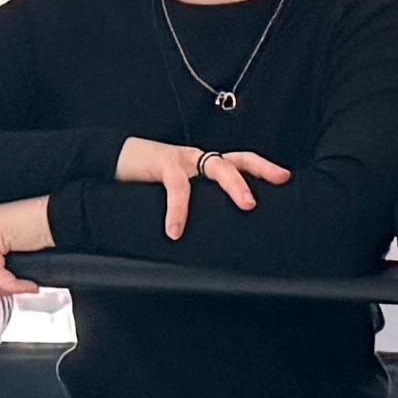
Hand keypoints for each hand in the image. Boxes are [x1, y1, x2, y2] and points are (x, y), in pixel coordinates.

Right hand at [119, 136, 289, 239]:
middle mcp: (199, 158)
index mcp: (205, 165)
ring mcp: (183, 158)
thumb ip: (197, 206)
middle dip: (258, 175)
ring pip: (216, 166)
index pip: (242, 161)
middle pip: (236, 160)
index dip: (264, 168)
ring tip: (247, 206)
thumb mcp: (178, 192)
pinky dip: (179, 211)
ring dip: (234, 185)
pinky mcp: (163, 162)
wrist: (112, 160)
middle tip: (277, 194)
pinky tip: (175, 231)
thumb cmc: (147, 181)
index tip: (285, 179)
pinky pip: (178, 187)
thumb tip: (215, 239)